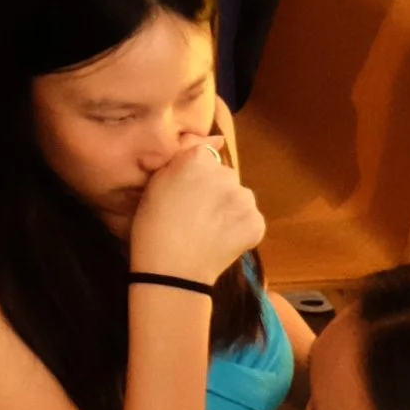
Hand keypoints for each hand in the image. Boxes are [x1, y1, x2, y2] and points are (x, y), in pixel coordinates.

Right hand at [130, 135, 263, 286]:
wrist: (170, 271)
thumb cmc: (153, 226)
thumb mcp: (156, 183)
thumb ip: (181, 156)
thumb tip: (214, 137)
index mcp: (198, 159)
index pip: (205, 157)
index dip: (195, 176)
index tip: (185, 194)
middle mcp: (225, 173)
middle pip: (225, 176)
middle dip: (215, 190)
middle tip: (197, 214)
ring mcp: (244, 199)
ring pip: (240, 197)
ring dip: (230, 209)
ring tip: (210, 230)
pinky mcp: (256, 223)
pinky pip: (250, 220)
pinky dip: (240, 229)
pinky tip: (222, 241)